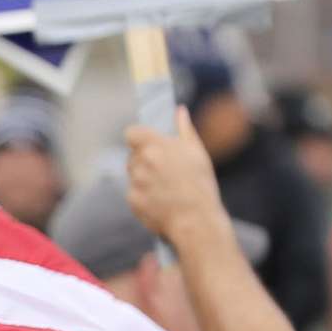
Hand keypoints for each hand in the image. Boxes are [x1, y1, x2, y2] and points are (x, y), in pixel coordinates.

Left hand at [124, 109, 230, 249]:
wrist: (196, 219)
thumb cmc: (200, 183)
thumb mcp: (196, 152)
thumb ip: (184, 129)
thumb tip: (179, 110)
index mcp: (155, 145)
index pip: (131, 132)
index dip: (138, 137)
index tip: (146, 142)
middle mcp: (141, 162)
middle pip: (133, 154)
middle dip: (144, 159)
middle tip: (165, 169)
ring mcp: (134, 182)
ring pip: (133, 173)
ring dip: (143, 176)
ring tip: (166, 186)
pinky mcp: (131, 200)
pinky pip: (133, 192)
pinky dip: (143, 194)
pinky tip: (161, 199)